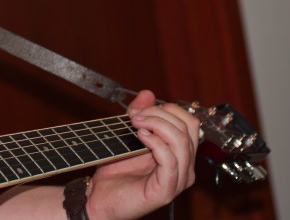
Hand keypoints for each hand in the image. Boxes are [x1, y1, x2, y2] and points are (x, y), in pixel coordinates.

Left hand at [86, 90, 199, 219]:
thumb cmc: (115, 170)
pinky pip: (170, 161)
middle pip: (187, 128)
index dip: (167, 109)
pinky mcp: (165, 190)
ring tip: (136, 123)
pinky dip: (156, 143)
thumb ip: (140, 114)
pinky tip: (140, 136)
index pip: (190, 122)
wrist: (99, 196)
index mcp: (180, 153)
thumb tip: (148, 93)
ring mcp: (177, 180)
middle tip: (135, 116)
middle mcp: (185, 167)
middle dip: (159, 114)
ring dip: (156, 125)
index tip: (140, 110)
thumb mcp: (128, 134)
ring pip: (181, 141)